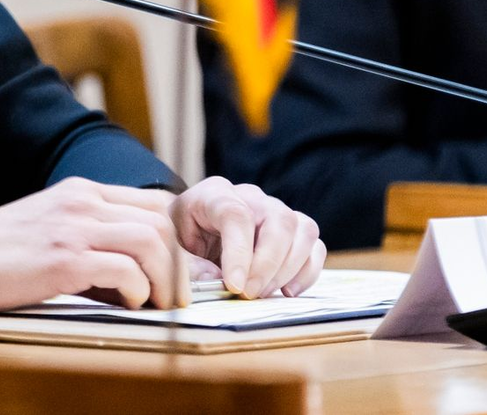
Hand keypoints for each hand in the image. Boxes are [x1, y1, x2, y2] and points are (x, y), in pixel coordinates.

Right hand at [0, 177, 191, 312]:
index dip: (174, 238)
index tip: (175, 270)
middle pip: (160, 220)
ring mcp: (73, 227)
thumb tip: (131, 273)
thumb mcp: (48, 226)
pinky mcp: (64, 259)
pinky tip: (128, 305)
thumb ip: (87, 235)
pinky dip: (138, 292)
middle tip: (176, 296)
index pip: (152, 202)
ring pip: (151, 241)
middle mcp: (82, 201)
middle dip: (179, 263)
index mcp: (80, 191)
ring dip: (165, 278)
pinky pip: (125, 271)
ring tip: (158, 304)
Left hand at [169, 176, 325, 298]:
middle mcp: (251, 197)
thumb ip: (188, 262)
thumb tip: (216, 279)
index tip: (235, 286)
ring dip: (288, 269)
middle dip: (268, 264)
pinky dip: (307, 271)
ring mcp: (275, 211)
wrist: (191, 228)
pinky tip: (286, 291)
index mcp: (215, 193)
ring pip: (302, 230)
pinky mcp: (293, 230)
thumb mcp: (171, 244)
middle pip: (278, 220)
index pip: (237, 215)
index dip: (239, 253)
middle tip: (251, 294)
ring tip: (263, 293)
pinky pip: (315, 245)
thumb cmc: (181, 235)